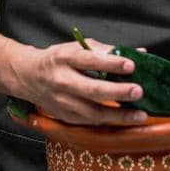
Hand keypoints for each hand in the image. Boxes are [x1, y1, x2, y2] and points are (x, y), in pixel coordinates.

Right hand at [13, 37, 147, 125]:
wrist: (28, 76)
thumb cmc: (58, 59)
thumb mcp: (77, 48)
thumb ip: (107, 51)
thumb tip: (139, 54)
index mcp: (65, 59)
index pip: (91, 61)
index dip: (112, 63)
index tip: (131, 65)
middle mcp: (63, 81)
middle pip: (92, 90)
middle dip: (118, 92)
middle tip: (139, 91)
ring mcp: (63, 102)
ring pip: (93, 113)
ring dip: (119, 115)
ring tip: (140, 115)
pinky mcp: (65, 117)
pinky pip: (90, 122)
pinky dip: (109, 122)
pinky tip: (126, 121)